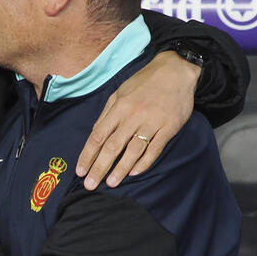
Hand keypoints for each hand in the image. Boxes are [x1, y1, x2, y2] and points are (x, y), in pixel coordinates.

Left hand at [75, 50, 198, 188]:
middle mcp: (133, 116)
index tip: (80, 171)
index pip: (98, 136)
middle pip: (112, 146)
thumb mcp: (120, 92)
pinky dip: (144, 162)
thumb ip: (107, 114)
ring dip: (120, 169)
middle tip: (90, 185)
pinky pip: (154, 148)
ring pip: (133, 150)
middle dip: (99, 167)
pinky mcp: (169, 127)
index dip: (88, 155)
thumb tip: (95, 135)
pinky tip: (134, 172)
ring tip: (111, 183)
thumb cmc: (144, 82)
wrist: (176, 70)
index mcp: (118, 107)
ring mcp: (152, 122)